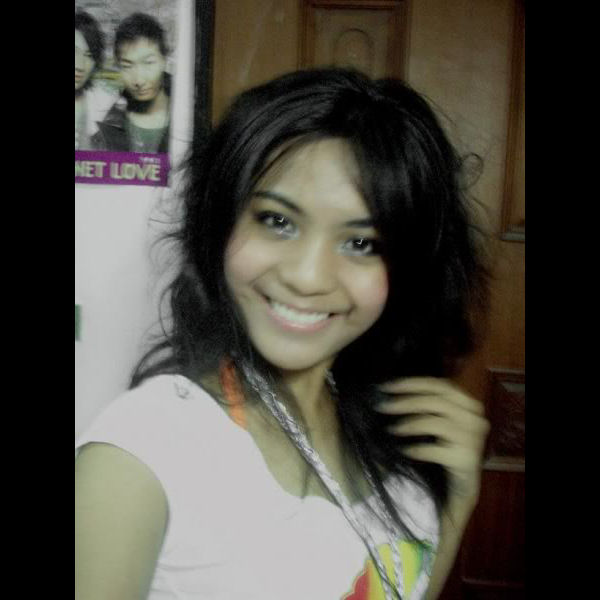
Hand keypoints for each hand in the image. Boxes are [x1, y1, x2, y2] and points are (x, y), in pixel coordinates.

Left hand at [375, 377, 489, 504]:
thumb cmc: (446, 448)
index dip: (412, 383)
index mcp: (469, 403)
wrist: (462, 486)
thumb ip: (426, 405)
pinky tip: (404, 451)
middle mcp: (475, 418)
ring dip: (410, 425)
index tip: (387, 387)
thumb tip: (392, 393)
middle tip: (383, 407)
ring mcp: (473, 439)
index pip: (439, 385)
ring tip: (392, 429)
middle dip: (406, 402)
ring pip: (436, 423)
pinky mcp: (467, 460)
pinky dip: (417, 449)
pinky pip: (436, 450)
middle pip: (436, 401)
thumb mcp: (439, 421)